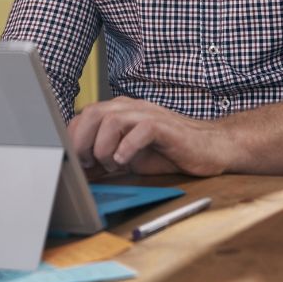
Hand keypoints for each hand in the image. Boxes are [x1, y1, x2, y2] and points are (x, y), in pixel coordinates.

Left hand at [67, 97, 232, 177]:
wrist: (209, 148)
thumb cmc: (170, 152)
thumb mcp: (130, 158)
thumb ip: (106, 160)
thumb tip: (79, 173)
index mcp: (120, 112)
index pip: (84, 116)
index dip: (74, 138)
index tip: (75, 162)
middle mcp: (132, 108)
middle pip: (93, 113)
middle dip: (83, 142)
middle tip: (89, 165)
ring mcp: (149, 114)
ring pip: (112, 119)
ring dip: (104, 147)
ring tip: (112, 165)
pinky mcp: (165, 127)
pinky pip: (141, 129)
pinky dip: (127, 147)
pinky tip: (126, 162)